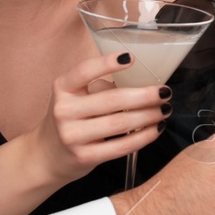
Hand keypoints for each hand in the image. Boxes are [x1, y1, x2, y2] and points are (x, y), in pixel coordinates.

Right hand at [31, 52, 170, 186]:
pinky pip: (120, 146)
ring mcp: (72, 135)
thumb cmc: (72, 119)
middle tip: (165, 92)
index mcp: (63, 88)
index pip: (84, 71)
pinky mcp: (84, 157)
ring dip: (149, 116)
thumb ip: (100, 88)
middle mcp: (64, 110)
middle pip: (112, 99)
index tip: (131, 57)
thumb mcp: (76, 97)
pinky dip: (143, 137)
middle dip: (146, 96)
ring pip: (120, 122)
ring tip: (165, 110)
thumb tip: (142, 82)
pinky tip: (156, 130)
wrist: (49, 156)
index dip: (107, 63)